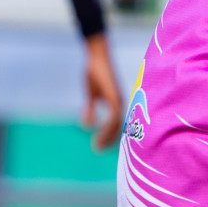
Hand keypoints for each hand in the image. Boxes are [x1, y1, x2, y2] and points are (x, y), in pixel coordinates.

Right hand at [82, 33, 123, 150]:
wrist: (96, 57)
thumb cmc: (94, 73)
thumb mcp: (91, 94)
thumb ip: (90, 108)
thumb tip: (87, 124)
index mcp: (116, 102)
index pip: (116, 124)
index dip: (108, 136)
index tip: (98, 146)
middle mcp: (119, 102)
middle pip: (118, 126)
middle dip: (108, 140)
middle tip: (98, 150)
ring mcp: (118, 98)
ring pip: (117, 122)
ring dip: (107, 135)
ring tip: (97, 145)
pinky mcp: (114, 94)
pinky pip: (114, 114)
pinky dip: (107, 124)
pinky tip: (97, 129)